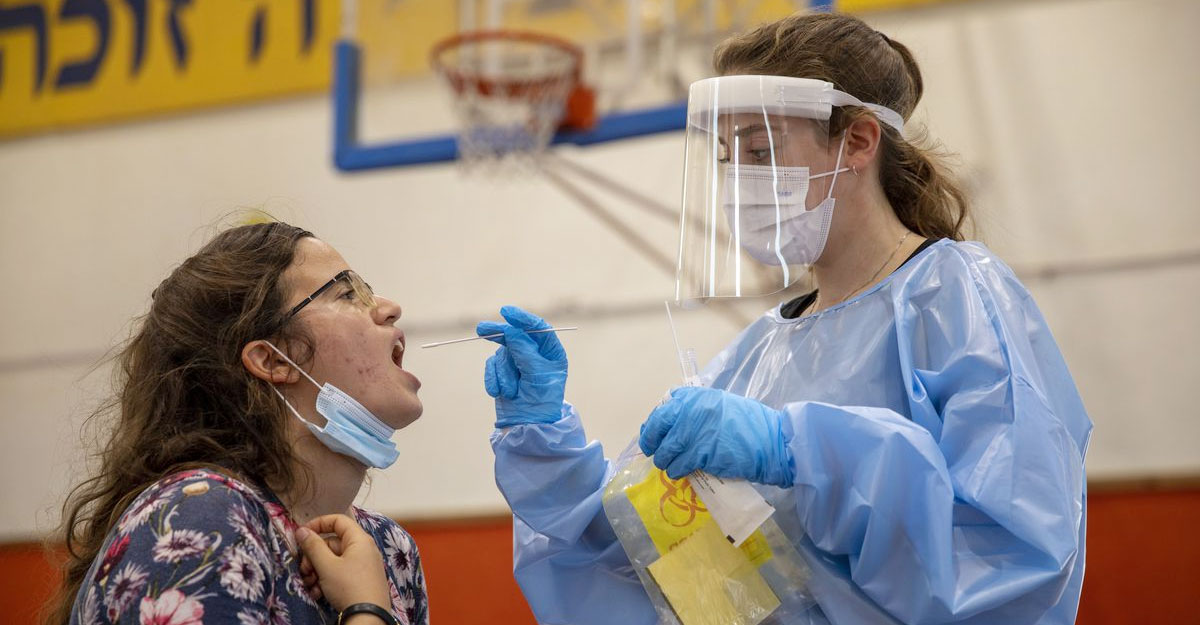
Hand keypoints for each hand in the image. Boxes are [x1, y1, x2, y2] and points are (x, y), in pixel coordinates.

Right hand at [294, 514, 390, 613]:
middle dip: (314, 557)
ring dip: (317, 571)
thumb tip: (302, 530)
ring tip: (310, 584)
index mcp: (359, 540)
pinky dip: (327, 580)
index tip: (302, 534)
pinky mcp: (361, 581)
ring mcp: (363, 566)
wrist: (368, 618)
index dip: (319, 523)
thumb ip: (313, 546)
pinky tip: (317, 592)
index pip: (338, 520)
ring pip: (333, 561)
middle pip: (332, 544)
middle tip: (304, 570)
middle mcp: (363, 550)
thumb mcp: (327, 566)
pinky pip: (340, 574)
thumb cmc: (349, 587)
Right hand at [476, 305, 567, 426]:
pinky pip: (491, 366)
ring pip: (501, 354)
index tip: (507, 312)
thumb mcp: (536, 373)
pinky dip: (493, 379)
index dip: (522, 318)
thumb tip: (510, 330)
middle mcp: (534, 354)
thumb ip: (524, 350)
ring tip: (510, 390)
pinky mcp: (502, 372)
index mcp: (550, 352)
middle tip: (482, 329)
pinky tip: (497, 392)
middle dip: (499, 334)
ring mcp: (517, 362)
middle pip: (514, 336)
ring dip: (503, 373)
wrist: (527, 425)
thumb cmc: (540, 399)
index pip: (537, 328)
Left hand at [639, 386, 793, 486]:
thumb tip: (673, 421)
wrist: (771, 442)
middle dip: (652, 442)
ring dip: (665, 460)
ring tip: (670, 465)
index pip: (663, 409)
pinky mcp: (701, 454)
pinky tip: (680, 472)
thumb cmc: (749, 424)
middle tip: (653, 452)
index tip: (651, 434)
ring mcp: (694, 432)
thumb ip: (696, 409)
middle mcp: (691, 411)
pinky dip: (677, 470)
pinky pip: (679, 465)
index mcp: (696, 397)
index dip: (653, 424)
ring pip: (666, 450)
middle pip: (658, 427)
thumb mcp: (720, 405)